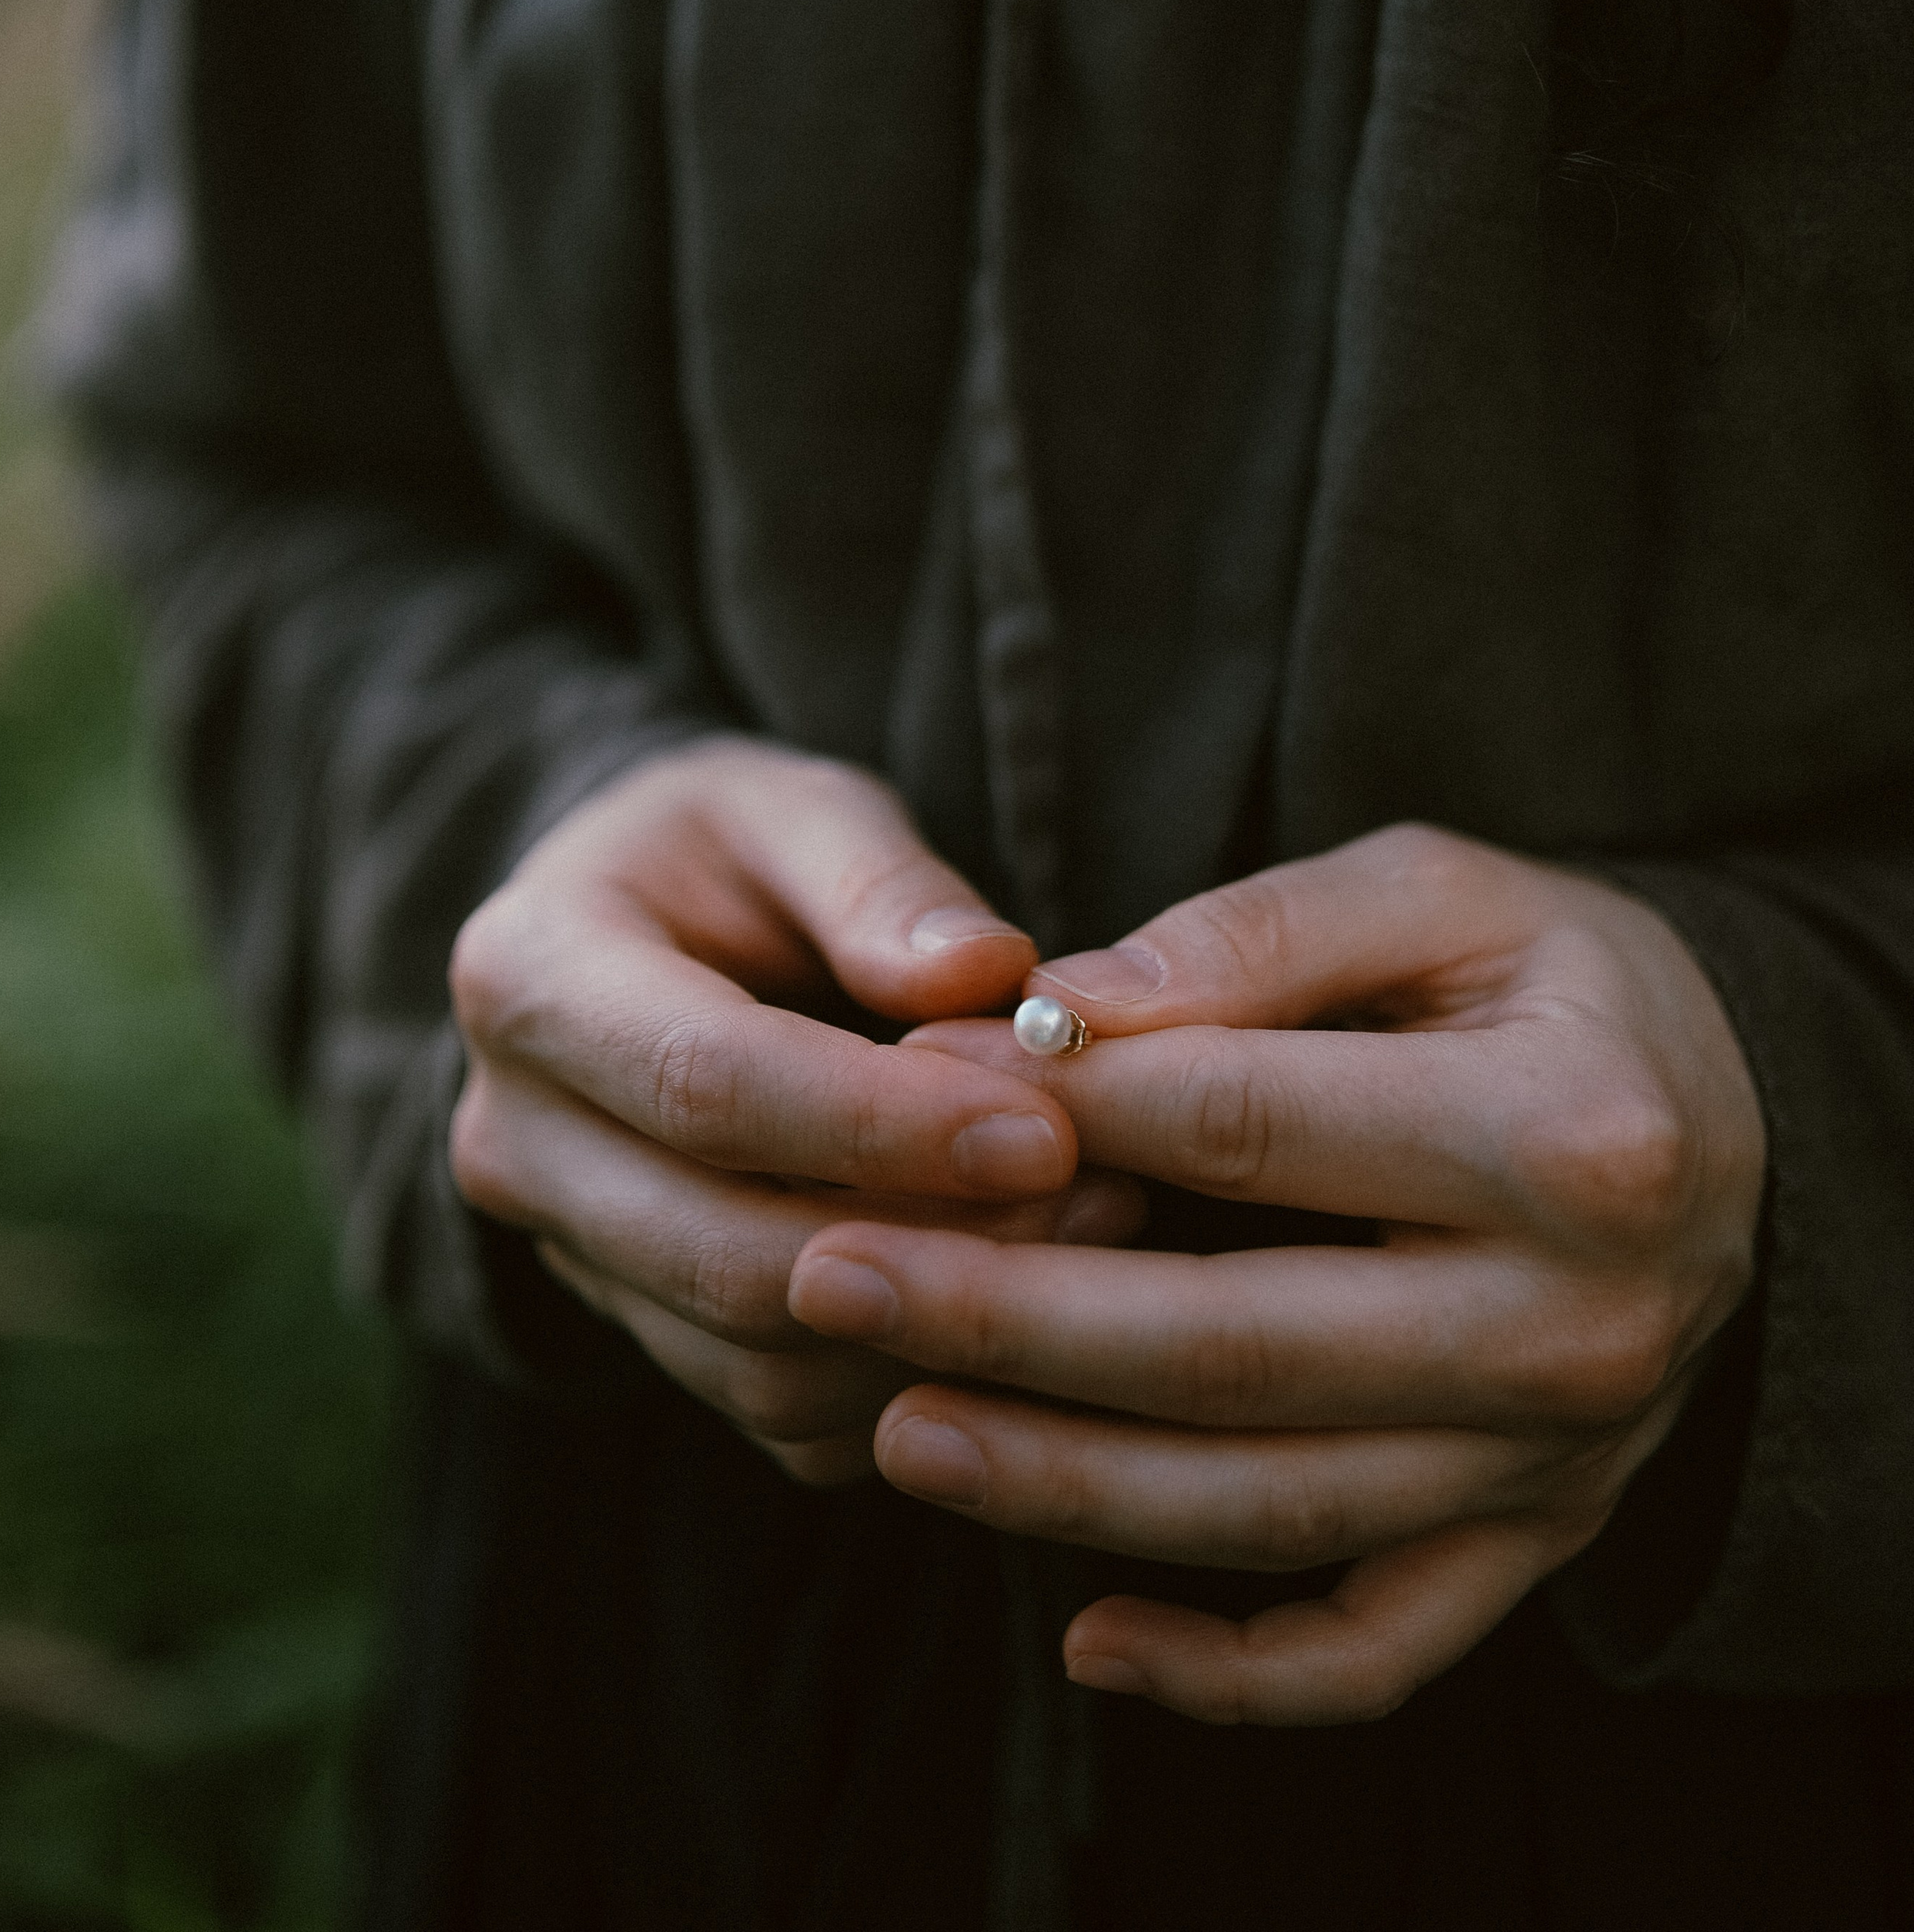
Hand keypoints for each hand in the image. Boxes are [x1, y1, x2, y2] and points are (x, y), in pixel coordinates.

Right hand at [449, 737, 1139, 1482]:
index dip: (883, 1124)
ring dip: (940, 1321)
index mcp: (531, 974)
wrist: (636, 936)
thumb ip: (882, 883)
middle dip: (932, 1237)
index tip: (1049, 1129)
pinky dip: (914, 1375)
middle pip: (723, 1250)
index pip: (707, 1083)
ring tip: (1093, 1224)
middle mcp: (514, 1137)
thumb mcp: (797, 808)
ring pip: (759, 1359)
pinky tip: (1027, 1289)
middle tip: (1106, 1184)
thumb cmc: (732, 853)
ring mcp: (566, 1257)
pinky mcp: (640, 1334)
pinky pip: (782, 1415)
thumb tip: (988, 975)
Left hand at [787, 824, 1766, 1707]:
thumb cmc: (1554, 974)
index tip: (897, 1085)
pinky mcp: (1536, 1540)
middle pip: (1238, 1346)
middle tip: (826, 1278)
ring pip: (1275, 1510)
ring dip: (1066, 1488)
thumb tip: (1053, 1014)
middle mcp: (1575, 1322)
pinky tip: (1086, 1643)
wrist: (1736, 1114)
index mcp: (1561, 1131)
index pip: (1247, 1124)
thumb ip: (1249, 936)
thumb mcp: (1436, 889)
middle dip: (1007, 1321)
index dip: (1056, 1106)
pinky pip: (1377, 1646)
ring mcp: (1560, 1459)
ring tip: (895, 1431)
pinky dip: (1233, 1673)